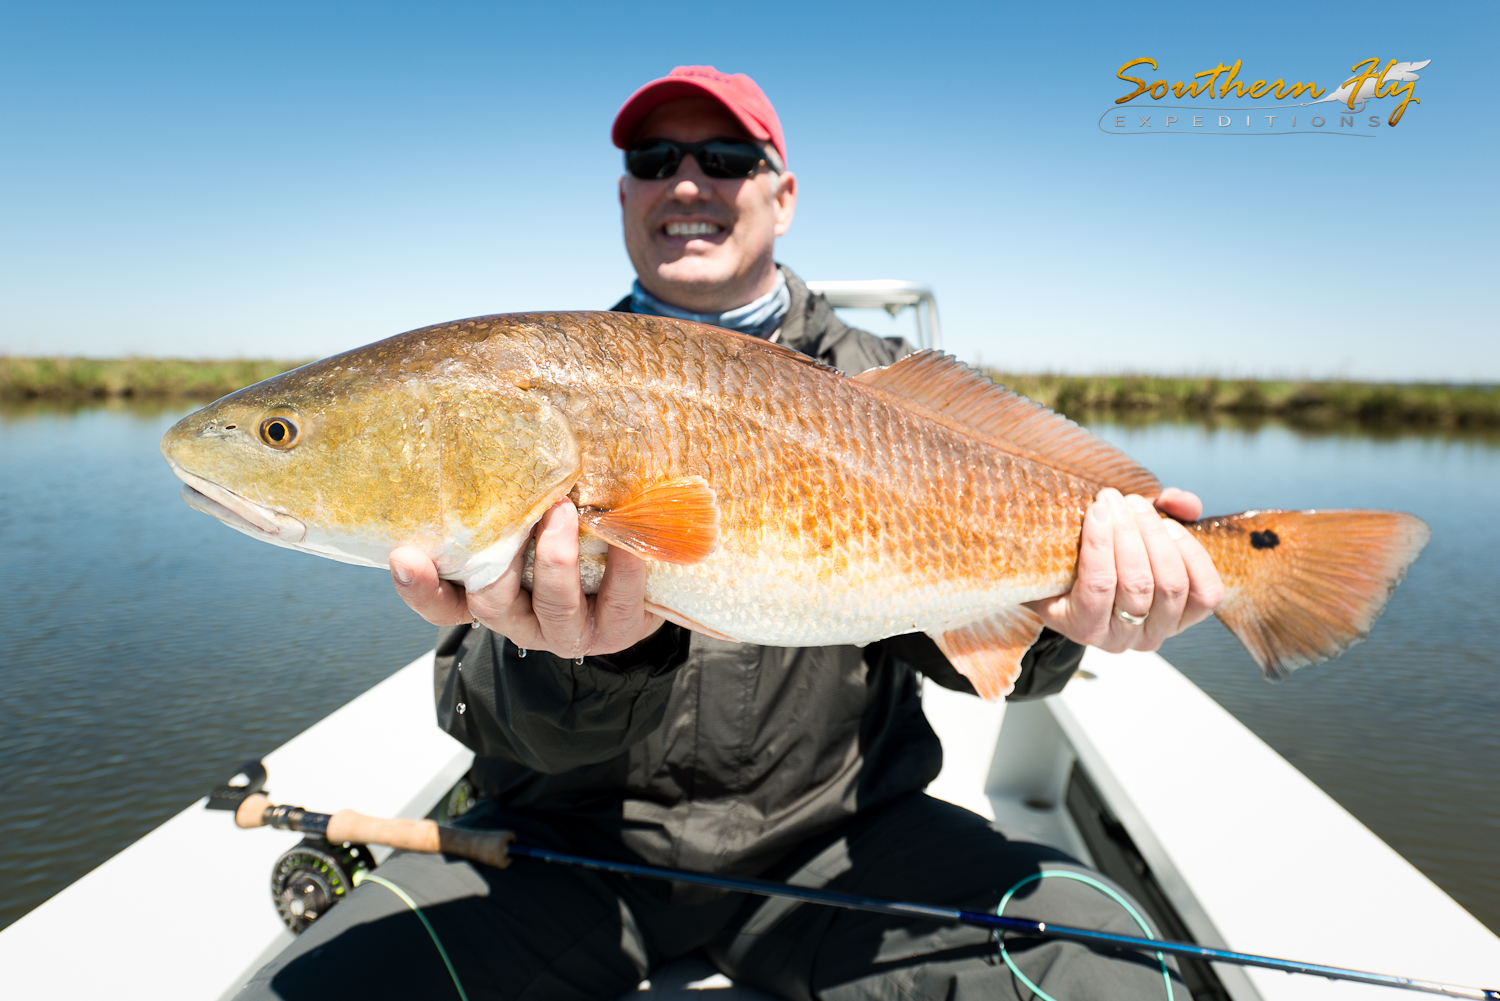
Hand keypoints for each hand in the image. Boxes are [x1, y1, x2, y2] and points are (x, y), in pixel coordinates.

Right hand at [389, 500, 664, 657]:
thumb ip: (515, 490)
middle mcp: (522, 617)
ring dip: (557, 559)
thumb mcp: (537, 517)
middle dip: (503, 560)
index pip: (442, 601)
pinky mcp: (614, 632)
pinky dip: (623, 572)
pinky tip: (626, 542)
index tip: (405, 556)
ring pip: (553, 607)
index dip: (421, 587)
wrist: (641, 586)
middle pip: (493, 602)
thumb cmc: (579, 539)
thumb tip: (506, 404)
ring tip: (567, 512)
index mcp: (491, 593)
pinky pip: (617, 607)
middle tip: (524, 509)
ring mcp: (567, 630)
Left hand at [1024, 487, 1224, 653]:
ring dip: (1128, 534)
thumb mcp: (1143, 534)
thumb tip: (1185, 503)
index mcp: (1178, 618)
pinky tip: (1096, 516)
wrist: (1041, 575)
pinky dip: (1101, 544)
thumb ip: (1173, 515)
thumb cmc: (1101, 555)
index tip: (1170, 519)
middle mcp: (1152, 636)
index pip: (1207, 593)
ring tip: (1111, 502)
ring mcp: (1117, 638)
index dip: (1192, 551)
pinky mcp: (1082, 629)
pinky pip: (1099, 585)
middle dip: (1154, 533)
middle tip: (1131, 501)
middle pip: (1170, 584)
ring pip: (1137, 584)